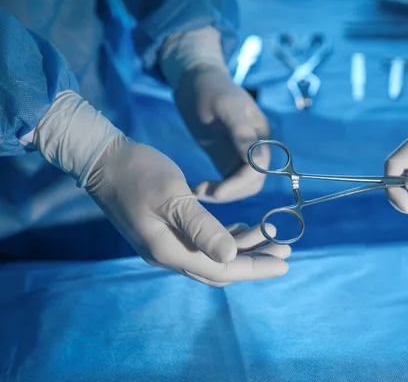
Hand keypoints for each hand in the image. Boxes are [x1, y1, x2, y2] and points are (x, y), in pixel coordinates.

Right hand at [85, 135, 288, 285]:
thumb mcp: (173, 196)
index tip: (285, 264)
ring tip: (271, 236)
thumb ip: (202, 228)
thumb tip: (231, 255)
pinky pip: (202, 244)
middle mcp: (168, 255)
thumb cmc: (138, 172)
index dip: (257, 268)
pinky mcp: (164, 232)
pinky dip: (225, 238)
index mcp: (171, 250)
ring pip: (213, 255)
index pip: (224, 269)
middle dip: (255, 261)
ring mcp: (164, 245)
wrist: (101, 160)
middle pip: (221, 268)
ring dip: (243, 248)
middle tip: (286, 252)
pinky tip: (240, 230)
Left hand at [174, 65, 270, 203]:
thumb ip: (242, 133)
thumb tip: (257, 160)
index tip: (216, 192)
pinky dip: (216, 190)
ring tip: (196, 190)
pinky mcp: (227, 159)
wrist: (195, 81)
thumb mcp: (226, 106)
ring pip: (241, 187)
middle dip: (230, 192)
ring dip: (222, 194)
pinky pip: (228, 183)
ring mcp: (241, 156)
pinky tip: (197, 188)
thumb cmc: (212, 88)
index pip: (258, 170)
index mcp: (261, 136)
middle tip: (199, 192)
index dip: (240, 184)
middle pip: (252, 183)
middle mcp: (256, 149)